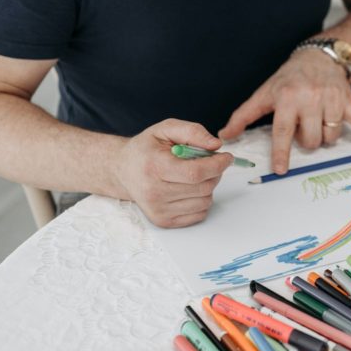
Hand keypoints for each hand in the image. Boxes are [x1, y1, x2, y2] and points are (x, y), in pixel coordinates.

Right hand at [113, 119, 232, 227]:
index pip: (195, 172)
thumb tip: (216, 145)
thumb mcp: (166, 129)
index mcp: (154, 167)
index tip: (227, 157)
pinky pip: (199, 214)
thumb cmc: (147, 148)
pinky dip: (201, 200)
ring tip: (194, 175)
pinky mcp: (163, 221)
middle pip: (203, 187)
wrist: (123, 170)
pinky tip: (189, 188)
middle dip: (215, 173)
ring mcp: (158, 210)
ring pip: (204, 201)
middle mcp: (154, 193)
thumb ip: (193, 132)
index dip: (217, 165)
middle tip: (209, 163)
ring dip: (208, 186)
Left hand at [219, 50, 350, 173]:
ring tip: (318, 125)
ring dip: (325, 137)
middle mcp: (311, 99)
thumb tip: (224, 136)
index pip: (283, 131)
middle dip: (306, 142)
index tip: (280, 170)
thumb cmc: (288, 78)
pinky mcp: (350, 101)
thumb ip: (244, 115)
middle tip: (303, 130)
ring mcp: (333, 100)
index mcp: (288, 98)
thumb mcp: (265, 93)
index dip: (281, 152)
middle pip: (311, 139)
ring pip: (331, 136)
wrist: (318, 56)